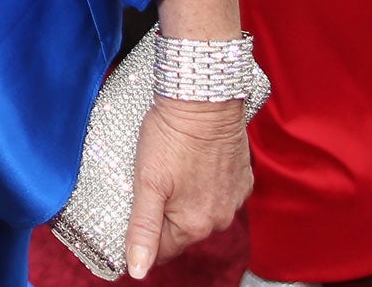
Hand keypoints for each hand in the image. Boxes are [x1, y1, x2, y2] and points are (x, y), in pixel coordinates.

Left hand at [124, 95, 251, 277]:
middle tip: (146, 185)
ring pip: (200, 211)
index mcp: (194, 225)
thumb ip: (142, 229)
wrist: (205, 101)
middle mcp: (219, 219)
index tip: (130, 213)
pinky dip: (203, 185)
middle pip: (181, 230)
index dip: (143, 236)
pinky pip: (217, 193)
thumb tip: (137, 270)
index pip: (163, 249)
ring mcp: (233, 199)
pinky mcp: (242, 179)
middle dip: (163, 215)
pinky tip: (190, 164)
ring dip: (183, 199)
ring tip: (166, 171)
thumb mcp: (146, 183)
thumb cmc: (171, 137)